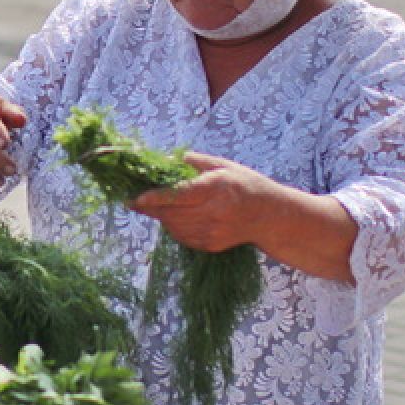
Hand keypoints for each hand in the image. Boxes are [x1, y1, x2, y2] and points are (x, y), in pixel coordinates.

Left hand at [129, 151, 279, 254]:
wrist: (269, 216)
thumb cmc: (245, 184)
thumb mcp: (223, 165)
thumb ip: (194, 162)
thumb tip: (165, 160)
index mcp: (217, 188)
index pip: (180, 194)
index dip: (156, 197)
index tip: (135, 198)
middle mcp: (214, 212)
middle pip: (171, 213)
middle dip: (151, 207)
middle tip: (135, 199)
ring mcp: (213, 232)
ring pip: (173, 226)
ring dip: (161, 216)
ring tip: (160, 205)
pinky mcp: (211, 245)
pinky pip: (181, 237)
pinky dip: (173, 226)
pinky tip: (179, 216)